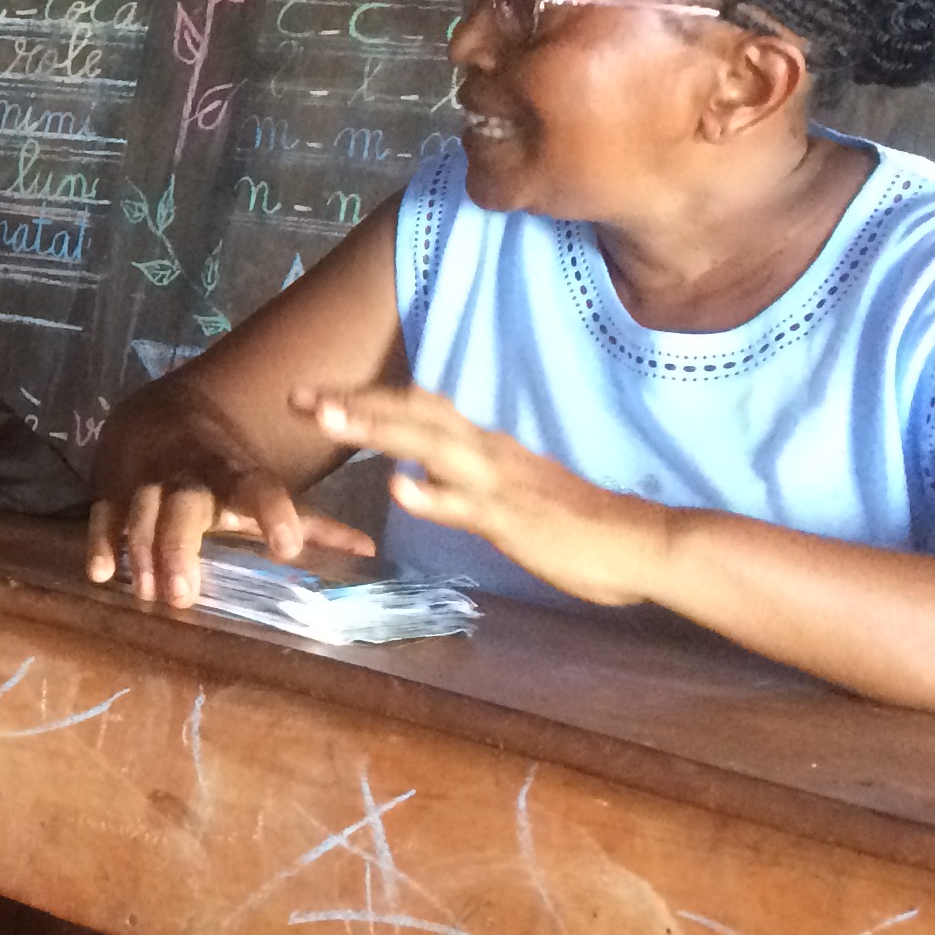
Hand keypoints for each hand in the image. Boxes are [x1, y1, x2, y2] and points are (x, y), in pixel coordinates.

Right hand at [86, 389, 373, 608]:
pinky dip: (99, 542)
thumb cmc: (221, 464)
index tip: (288, 547)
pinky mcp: (109, 486)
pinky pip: (101, 513)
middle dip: (180, 546)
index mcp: (232, 468)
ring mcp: (144, 477)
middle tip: (184, 594)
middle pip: (183, 505)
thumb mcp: (261, 483)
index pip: (256, 486)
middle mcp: (186, 470)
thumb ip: (309, 519)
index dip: (274, 512)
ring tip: (148, 594)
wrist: (159, 412)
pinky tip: (101, 574)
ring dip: (141, 552)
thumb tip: (370, 549)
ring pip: (140, 511)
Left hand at [296, 383, 672, 606]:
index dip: (364, 398)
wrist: (638, 542)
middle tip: (295, 394)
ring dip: (376, 430)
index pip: (416, 408)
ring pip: (429, 447)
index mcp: (483, 445)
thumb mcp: (506, 490)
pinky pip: (469, 507)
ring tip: (326, 419)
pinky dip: (433, 497)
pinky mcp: (514, 521)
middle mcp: (485, 452)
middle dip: (351, 402)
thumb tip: (421, 471)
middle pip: (411, 414)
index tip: (313, 392)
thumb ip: (464, 477)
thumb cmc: (574, 522)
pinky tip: (396, 489)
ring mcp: (498, 484)